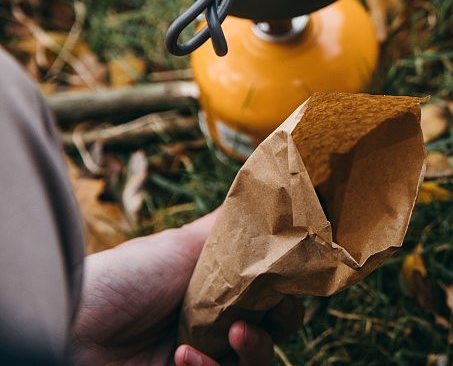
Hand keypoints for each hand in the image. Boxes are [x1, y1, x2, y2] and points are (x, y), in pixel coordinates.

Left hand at [72, 210, 300, 365]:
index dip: (286, 286)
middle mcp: (212, 321)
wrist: (72, 329)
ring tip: (232, 334)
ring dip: (254, 346)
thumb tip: (272, 191)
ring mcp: (201, 356)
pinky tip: (184, 357)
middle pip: (275, 327)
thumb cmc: (124, 278)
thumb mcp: (184, 243)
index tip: (291, 275)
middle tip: (267, 309)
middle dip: (280, 317)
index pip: (271, 289)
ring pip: (258, 358)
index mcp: (216, 284)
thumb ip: (233, 226)